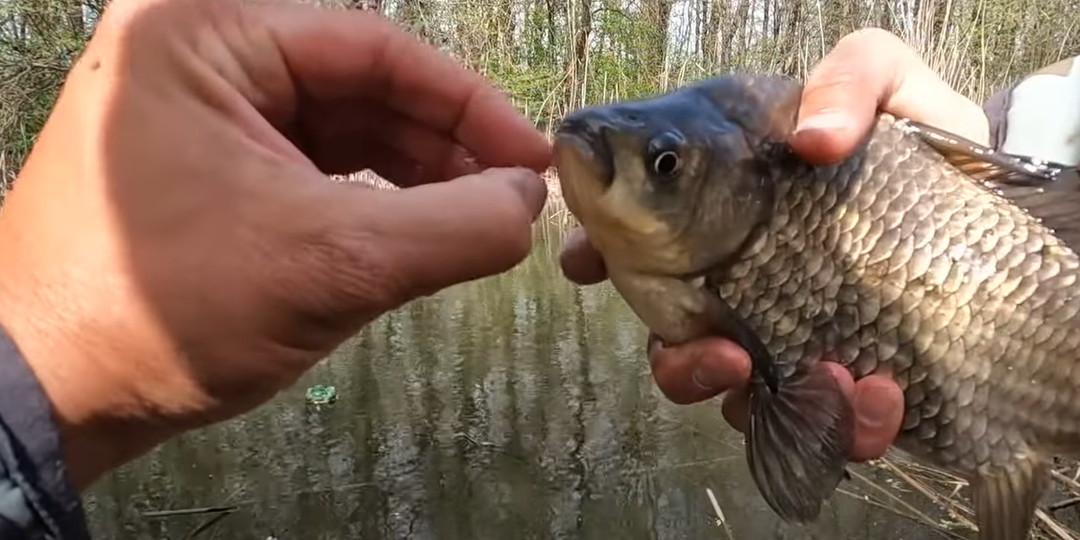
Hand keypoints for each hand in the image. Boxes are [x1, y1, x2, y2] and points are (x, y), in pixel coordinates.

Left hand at [0, 0, 549, 488]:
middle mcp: (198, 56)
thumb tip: (531, 205)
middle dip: (444, 145)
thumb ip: (451, 228)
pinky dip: (374, 197)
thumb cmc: (162, 312)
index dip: (468, 104)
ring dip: (416, 174)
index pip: (372, 48)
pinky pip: (314, 166)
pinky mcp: (209, 165)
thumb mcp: (330, 264)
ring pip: (343, 128)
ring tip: (478, 220)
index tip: (532, 159)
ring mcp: (201, 112)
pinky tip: (419, 229)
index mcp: (204, 35)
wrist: (52, 395)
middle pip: (360, 85)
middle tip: (514, 198)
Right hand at [559, 28, 989, 461]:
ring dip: (754, 401)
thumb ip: (847, 79)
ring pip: (733, 393)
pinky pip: (820, 422)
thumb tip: (813, 140)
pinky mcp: (843, 378)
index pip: (639, 238)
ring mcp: (786, 336)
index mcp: (725, 215)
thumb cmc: (917, 136)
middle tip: (723, 355)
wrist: (989, 196)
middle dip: (681, 363)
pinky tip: (879, 396)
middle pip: (673, 338)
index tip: (586, 263)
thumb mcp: (884, 80)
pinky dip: (840, 425)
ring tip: (824, 380)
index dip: (598, 253)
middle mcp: (739, 282)